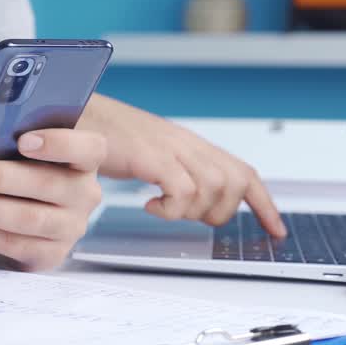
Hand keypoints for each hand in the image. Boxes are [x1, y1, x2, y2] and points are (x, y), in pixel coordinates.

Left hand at [0, 128, 105, 271]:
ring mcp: (71, 228)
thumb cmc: (25, 165)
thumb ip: (11, 140)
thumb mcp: (24, 147)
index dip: (58, 143)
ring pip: (27, 219)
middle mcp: (85, 195)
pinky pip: (13, 245)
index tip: (22, 140)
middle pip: (45, 184)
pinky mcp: (51, 254)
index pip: (88, 148)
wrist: (36, 205)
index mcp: (86, 159)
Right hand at [77, 95, 286, 236]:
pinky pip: (181, 190)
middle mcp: (186, 144)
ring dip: (193, 212)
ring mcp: (169, 148)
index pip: (243, 172)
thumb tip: (187, 200)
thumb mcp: (146, 153)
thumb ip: (172, 171)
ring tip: (165, 210)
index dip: (264, 203)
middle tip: (190, 217)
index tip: (275, 229)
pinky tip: (149, 206)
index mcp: (189, 144)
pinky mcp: (150, 156)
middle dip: (221, 212)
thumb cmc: (101, 136)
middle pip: (236, 182)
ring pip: (214, 188)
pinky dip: (170, 208)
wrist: (70, 115)